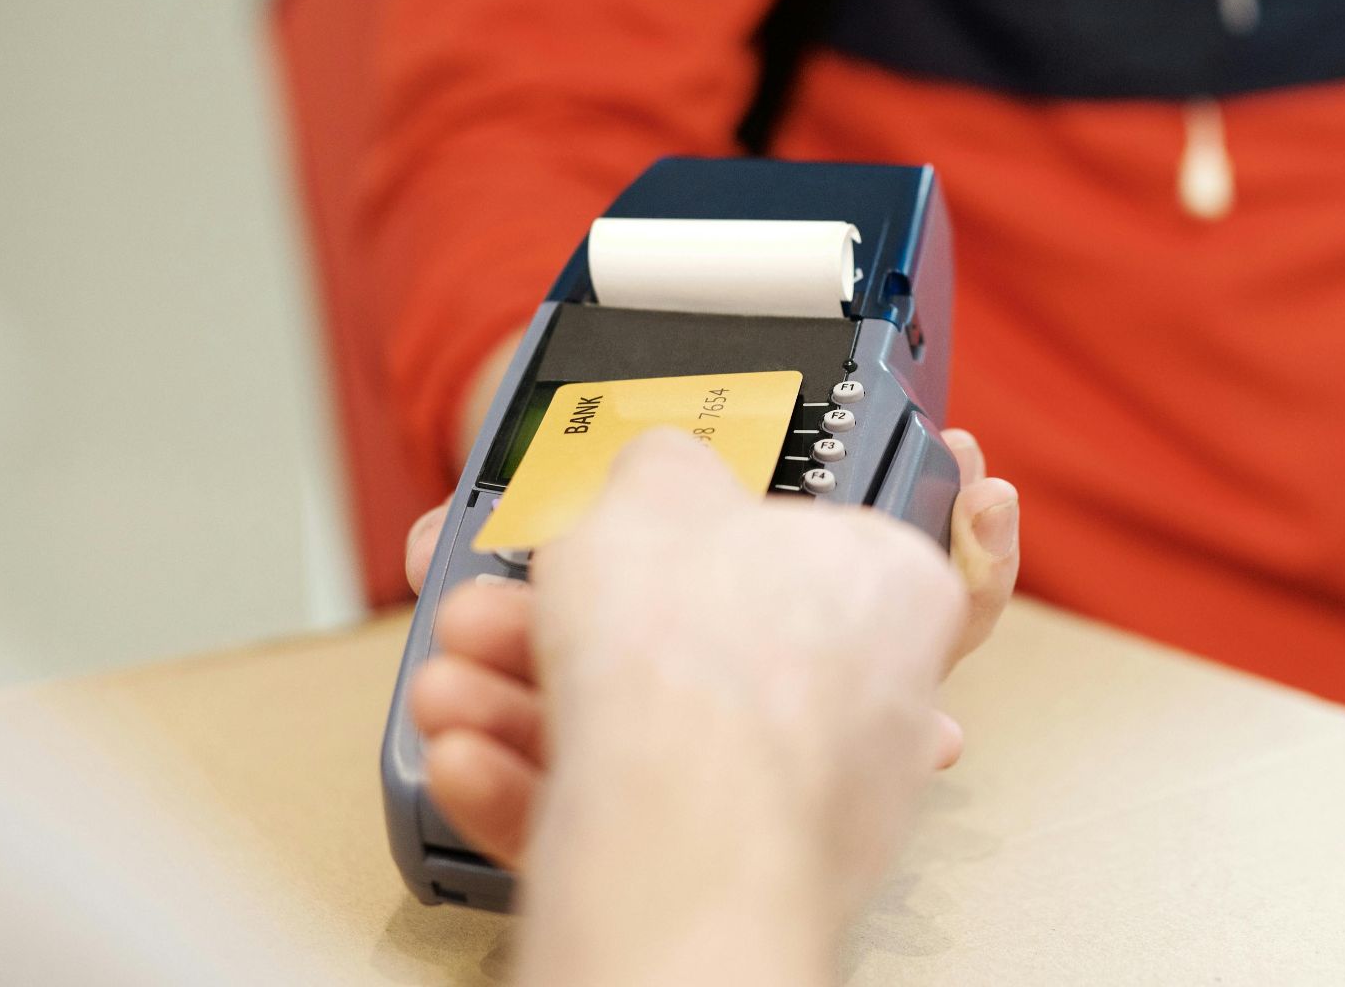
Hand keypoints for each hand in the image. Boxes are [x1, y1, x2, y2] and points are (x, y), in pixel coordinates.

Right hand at [510, 433, 967, 984]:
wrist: (680, 835)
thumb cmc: (705, 658)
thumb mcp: (655, 484)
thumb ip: (658, 468)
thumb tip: (656, 470)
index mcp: (888, 586)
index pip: (802, 541)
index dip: (696, 532)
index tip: (620, 534)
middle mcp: (861, 701)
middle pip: (693, 642)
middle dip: (562, 621)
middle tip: (496, 606)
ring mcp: (797, 799)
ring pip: (640, 731)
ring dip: (525, 700)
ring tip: (456, 683)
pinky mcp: (727, 876)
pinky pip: (620, 813)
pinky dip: (535, 783)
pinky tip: (472, 755)